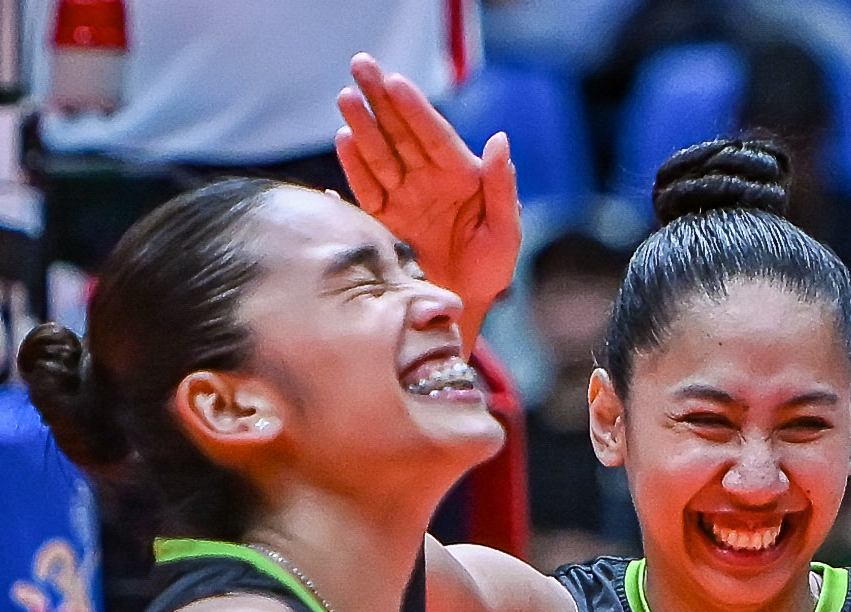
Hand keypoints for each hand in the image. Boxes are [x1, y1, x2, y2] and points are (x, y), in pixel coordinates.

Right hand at [336, 53, 520, 332]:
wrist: (461, 308)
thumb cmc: (491, 271)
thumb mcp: (506, 232)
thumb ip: (503, 187)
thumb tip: (500, 139)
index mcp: (461, 175)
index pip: (434, 134)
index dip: (415, 109)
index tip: (397, 82)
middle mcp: (428, 178)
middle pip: (401, 132)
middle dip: (381, 99)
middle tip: (362, 63)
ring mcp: (403, 196)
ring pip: (380, 154)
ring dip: (363, 125)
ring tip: (346, 96)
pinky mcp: (382, 220)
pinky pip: (366, 188)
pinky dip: (354, 166)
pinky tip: (344, 139)